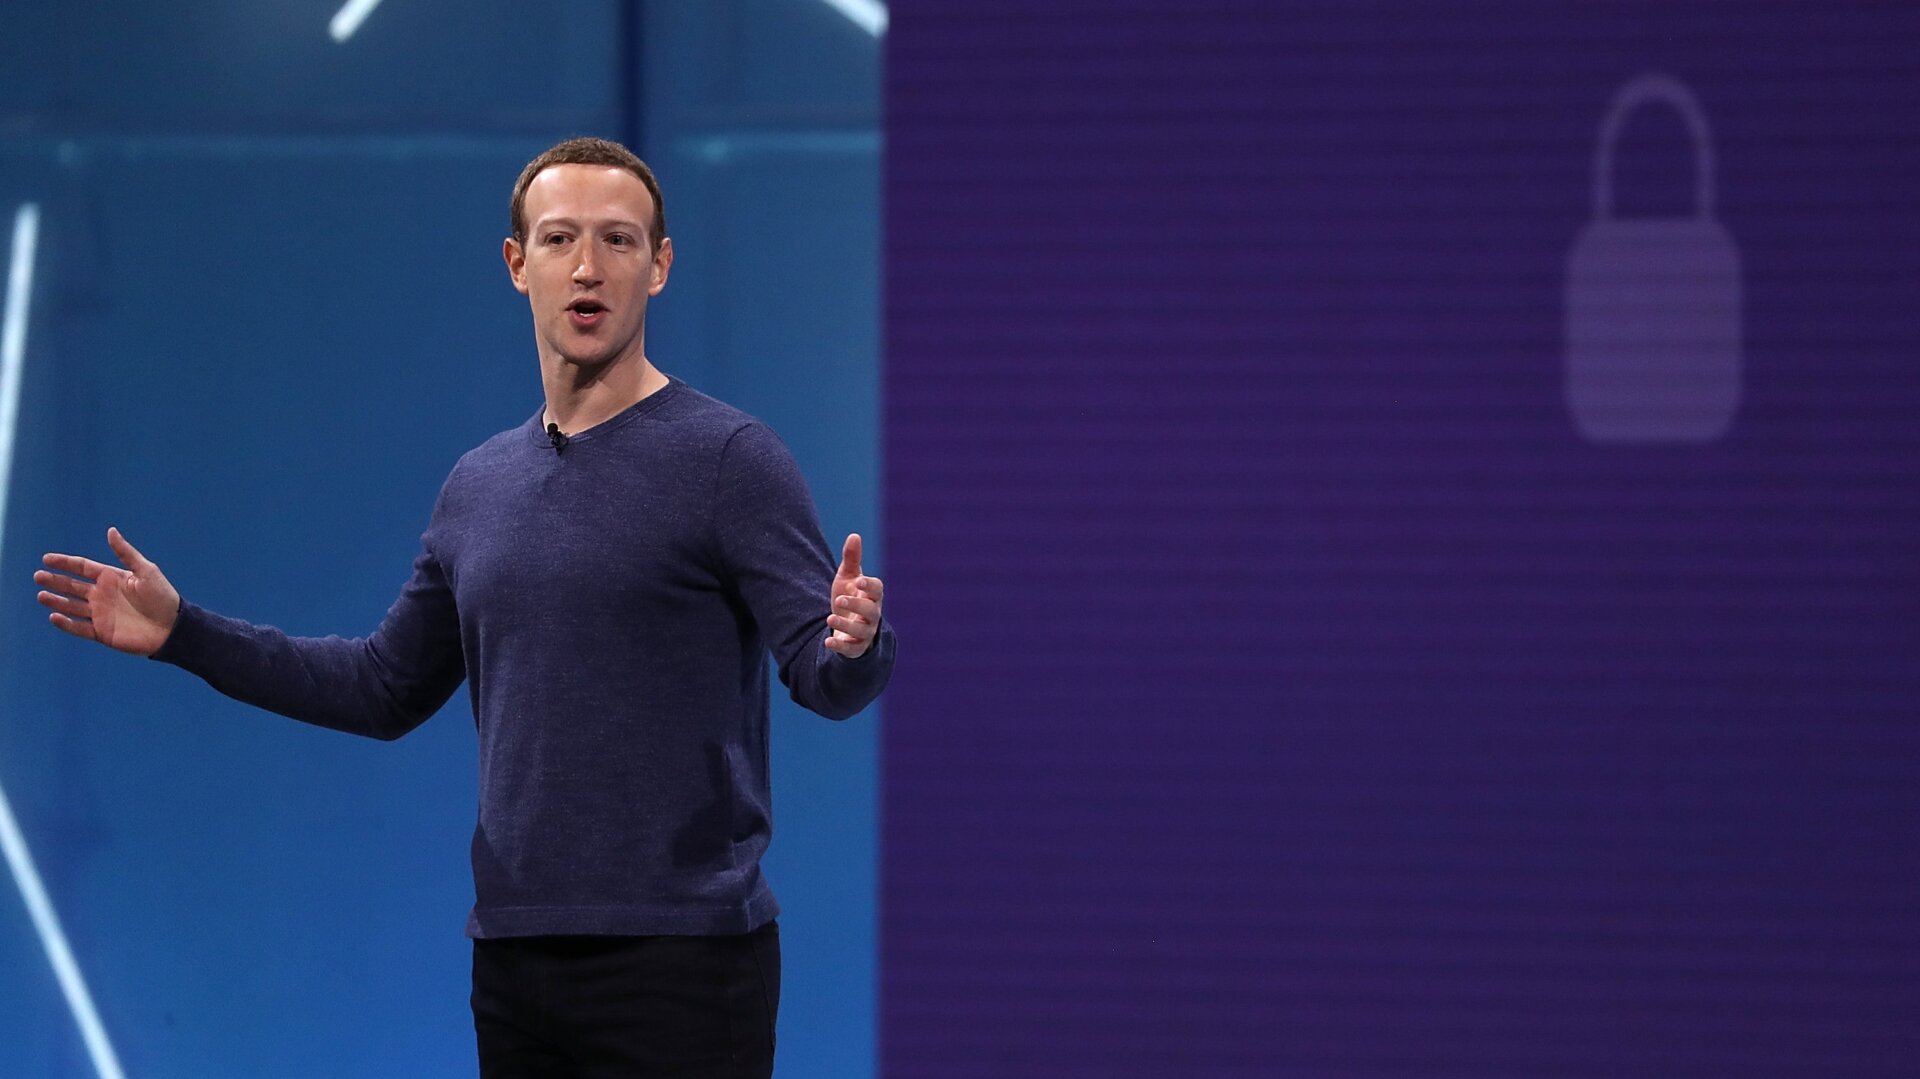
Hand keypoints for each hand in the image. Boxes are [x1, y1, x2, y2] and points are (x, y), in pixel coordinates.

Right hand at [34, 527, 180, 656]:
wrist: (172, 627)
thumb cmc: (162, 596)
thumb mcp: (145, 571)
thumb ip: (125, 553)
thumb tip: (110, 530)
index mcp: (111, 578)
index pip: (82, 568)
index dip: (65, 563)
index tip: (47, 559)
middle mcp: (102, 595)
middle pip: (72, 586)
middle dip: (55, 581)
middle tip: (38, 576)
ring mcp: (101, 614)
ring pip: (71, 606)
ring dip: (56, 601)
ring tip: (41, 596)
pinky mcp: (102, 632)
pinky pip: (79, 628)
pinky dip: (66, 623)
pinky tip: (54, 616)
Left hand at [825, 533, 884, 659]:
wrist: (844, 626)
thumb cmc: (849, 597)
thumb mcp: (847, 578)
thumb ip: (851, 559)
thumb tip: (854, 535)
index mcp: (872, 596)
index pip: (878, 590)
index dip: (870, 586)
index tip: (858, 582)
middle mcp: (872, 615)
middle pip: (871, 611)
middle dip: (856, 605)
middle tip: (839, 599)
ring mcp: (865, 632)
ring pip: (861, 631)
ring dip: (847, 625)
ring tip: (830, 617)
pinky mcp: (855, 647)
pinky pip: (851, 649)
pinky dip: (840, 646)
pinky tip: (828, 641)